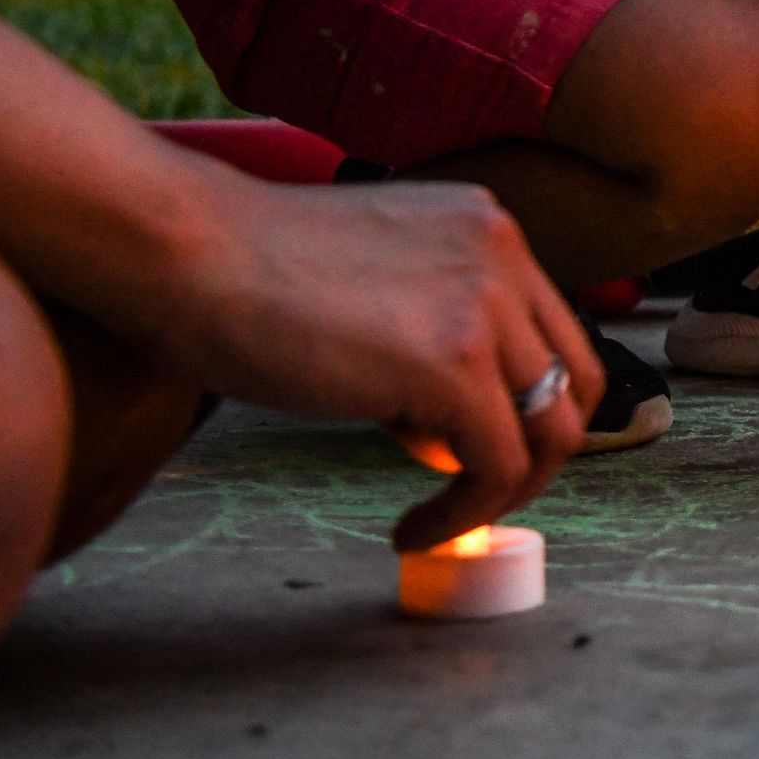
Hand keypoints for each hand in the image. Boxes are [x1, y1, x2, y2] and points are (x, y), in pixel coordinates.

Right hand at [143, 169, 596, 550]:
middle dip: (536, 453)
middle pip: (576, 381)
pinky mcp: (455, 365)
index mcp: (485, 227)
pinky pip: (497, 467)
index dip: (521, 403)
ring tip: (439, 521)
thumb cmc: (238, 270)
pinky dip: (465, 515)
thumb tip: (444, 416)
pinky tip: (411, 531)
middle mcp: (504, 255)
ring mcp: (487, 306)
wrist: (183, 249)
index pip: (549, 331)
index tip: (465, 450)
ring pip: (550, 430)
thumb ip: (423, 321)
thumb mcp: (369, 276)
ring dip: (503, 493)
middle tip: (473, 495)